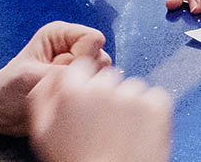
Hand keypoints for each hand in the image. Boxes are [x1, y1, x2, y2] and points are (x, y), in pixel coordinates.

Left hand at [0, 21, 110, 135]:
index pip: (93, 39)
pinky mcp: (80, 85)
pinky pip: (96, 92)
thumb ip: (60, 71)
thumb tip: (91, 72)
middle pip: (101, 57)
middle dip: (82, 76)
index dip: (80, 58)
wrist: (0, 112)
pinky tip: (63, 104)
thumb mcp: (29, 76)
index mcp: (59, 34)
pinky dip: (82, 101)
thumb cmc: (6, 89)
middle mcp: (72, 47)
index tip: (56, 71)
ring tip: (56, 95)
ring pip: (102, 76)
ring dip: (82, 90)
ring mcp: (78, 67)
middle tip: (54, 85)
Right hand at [29, 58, 171, 161]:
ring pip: (132, 87)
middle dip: (107, 95)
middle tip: (103, 126)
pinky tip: (138, 133)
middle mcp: (103, 87)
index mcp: (73, 90)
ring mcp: (133, 95)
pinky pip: (155, 97)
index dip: (85, 86)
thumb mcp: (43, 135)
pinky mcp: (158, 105)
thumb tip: (51, 74)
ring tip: (121, 134)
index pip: (83, 66)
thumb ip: (42, 97)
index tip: (88, 106)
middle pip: (108, 77)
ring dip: (129, 104)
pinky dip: (150, 112)